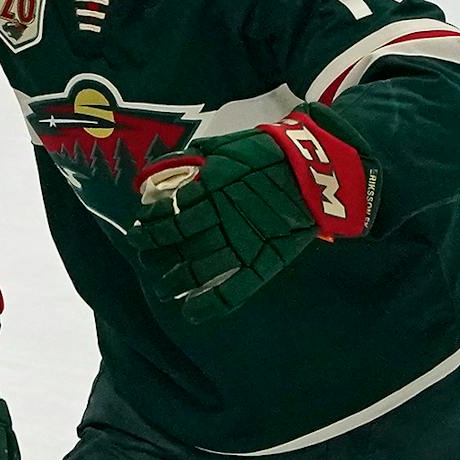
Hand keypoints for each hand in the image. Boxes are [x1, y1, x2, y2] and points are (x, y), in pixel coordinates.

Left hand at [129, 106, 377, 322]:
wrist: (320, 168)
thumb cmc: (272, 153)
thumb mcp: (229, 146)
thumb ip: (197, 158)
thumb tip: (165, 168)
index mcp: (210, 188)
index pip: (167, 214)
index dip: (149, 227)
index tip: (138, 232)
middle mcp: (221, 218)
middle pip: (176, 243)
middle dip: (154, 254)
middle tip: (145, 259)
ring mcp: (242, 242)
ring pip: (197, 268)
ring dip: (173, 281)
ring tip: (162, 288)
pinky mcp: (264, 261)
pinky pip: (233, 289)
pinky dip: (209, 304)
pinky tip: (190, 313)